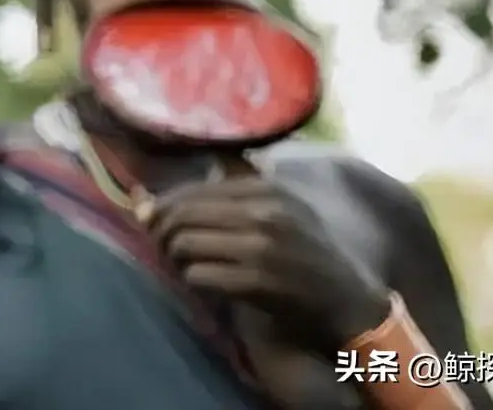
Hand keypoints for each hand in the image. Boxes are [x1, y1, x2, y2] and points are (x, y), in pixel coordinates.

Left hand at [148, 175, 390, 352]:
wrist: (350, 303)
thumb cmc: (306, 254)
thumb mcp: (277, 208)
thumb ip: (221, 194)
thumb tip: (142, 197)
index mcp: (267, 188)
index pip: (191, 190)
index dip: (164, 208)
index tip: (156, 224)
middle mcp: (265, 211)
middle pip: (182, 215)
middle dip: (161, 233)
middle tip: (163, 249)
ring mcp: (263, 247)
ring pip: (185, 243)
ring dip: (175, 259)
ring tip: (183, 265)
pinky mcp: (259, 282)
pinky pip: (199, 275)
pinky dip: (192, 280)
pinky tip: (201, 284)